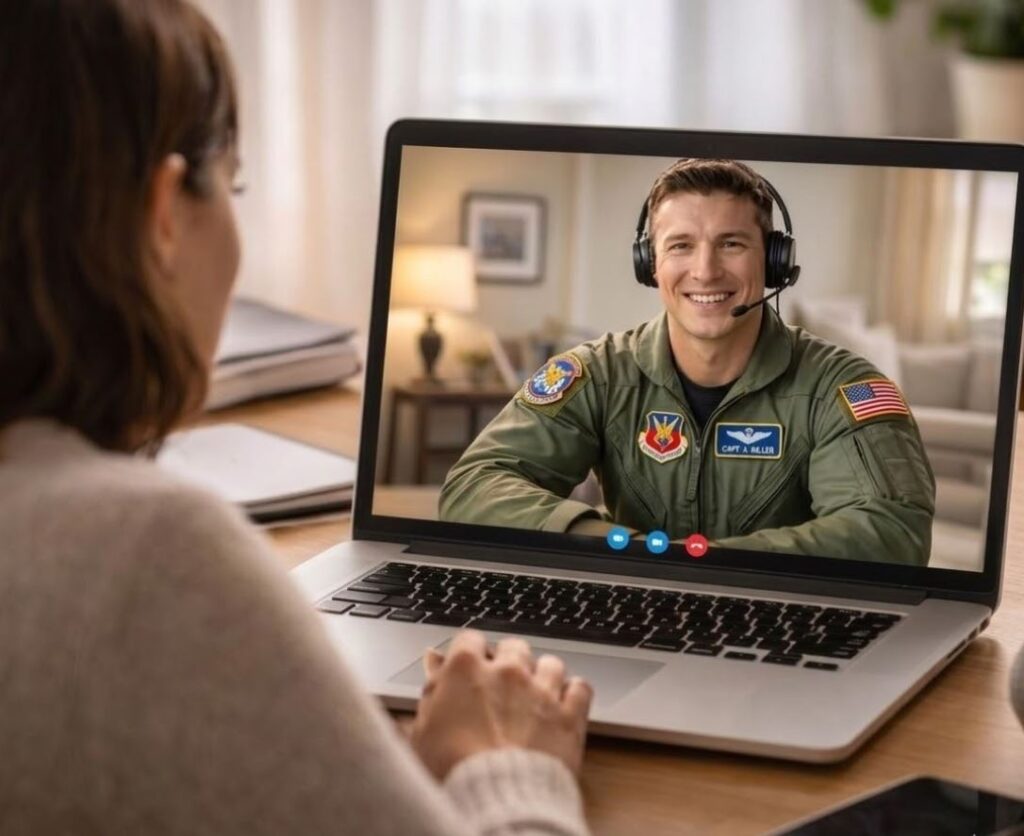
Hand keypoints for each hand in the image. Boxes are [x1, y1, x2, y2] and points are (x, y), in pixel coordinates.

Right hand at [409, 630, 592, 779]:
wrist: (494, 799)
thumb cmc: (452, 770)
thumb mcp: (423, 729)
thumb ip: (431, 687)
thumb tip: (434, 661)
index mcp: (466, 669)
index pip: (469, 639)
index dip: (469, 654)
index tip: (470, 668)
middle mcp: (507, 671)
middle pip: (513, 647)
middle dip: (509, 662)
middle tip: (502, 688)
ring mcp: (541, 690)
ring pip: (550, 663)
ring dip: (544, 676)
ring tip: (535, 698)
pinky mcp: (569, 715)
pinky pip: (580, 688)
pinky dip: (574, 694)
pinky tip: (564, 705)